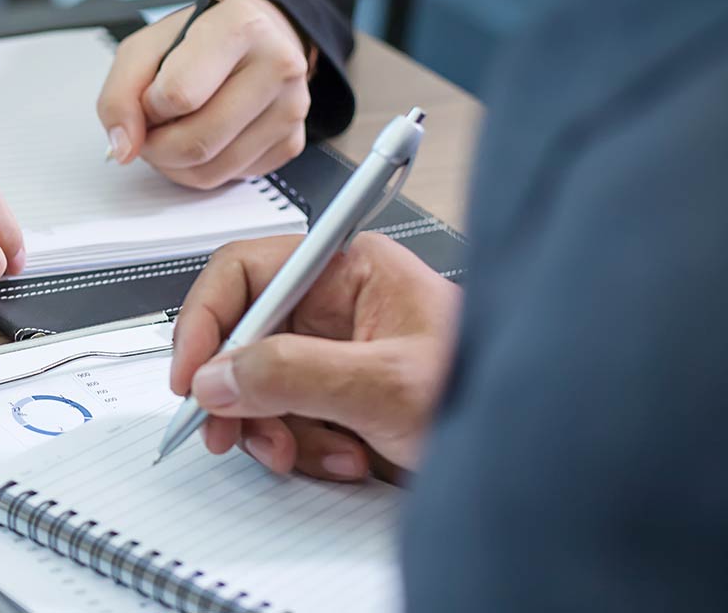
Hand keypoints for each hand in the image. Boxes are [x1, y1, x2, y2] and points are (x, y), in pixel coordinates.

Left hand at [97, 0, 312, 188]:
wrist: (255, 36)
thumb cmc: (199, 38)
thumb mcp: (144, 47)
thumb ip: (120, 95)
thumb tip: (124, 149)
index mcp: (240, 28)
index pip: (178, 95)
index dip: (149, 107)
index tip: (149, 98)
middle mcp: (277, 67)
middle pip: (196, 143)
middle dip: (156, 147)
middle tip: (150, 129)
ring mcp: (291, 108)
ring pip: (211, 171)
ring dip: (174, 164)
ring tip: (172, 133)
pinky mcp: (292, 142)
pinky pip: (231, 179)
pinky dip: (203, 168)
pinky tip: (203, 138)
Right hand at [169, 233, 459, 479]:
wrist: (536, 456)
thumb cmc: (488, 393)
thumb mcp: (384, 386)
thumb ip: (292, 375)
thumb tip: (217, 376)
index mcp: (349, 269)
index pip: (245, 272)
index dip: (207, 321)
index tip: (192, 375)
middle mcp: (337, 305)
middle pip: (243, 336)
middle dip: (238, 391)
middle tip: (228, 432)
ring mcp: (335, 355)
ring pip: (257, 386)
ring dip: (275, 430)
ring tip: (315, 452)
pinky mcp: (338, 400)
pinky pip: (285, 420)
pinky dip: (303, 449)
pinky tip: (346, 459)